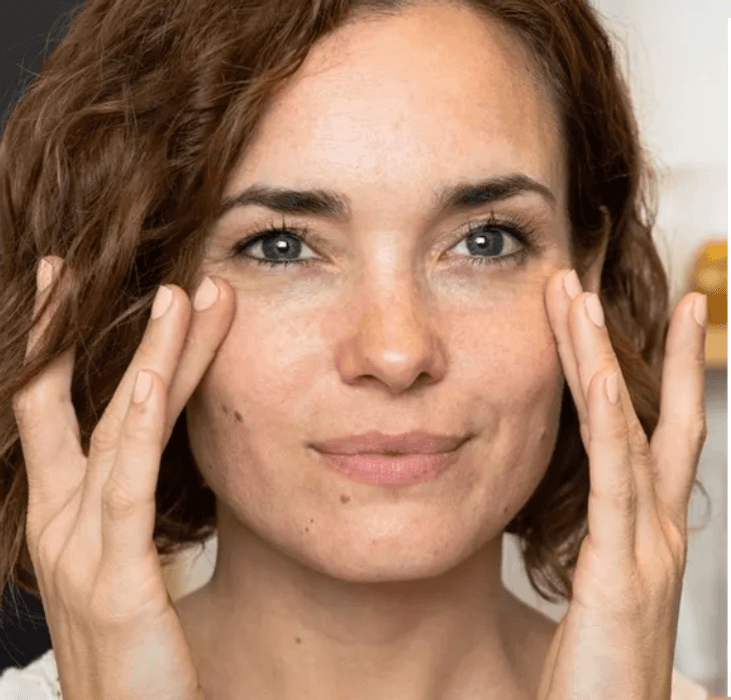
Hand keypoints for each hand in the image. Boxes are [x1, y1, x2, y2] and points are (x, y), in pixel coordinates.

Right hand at [12, 258, 233, 699]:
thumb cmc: (134, 662)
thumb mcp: (125, 576)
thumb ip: (128, 521)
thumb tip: (144, 474)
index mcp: (61, 521)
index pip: (52, 417)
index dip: (55, 352)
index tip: (65, 289)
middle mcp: (59, 525)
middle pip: (65, 407)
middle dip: (71, 332)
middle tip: (79, 261)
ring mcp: (80, 549)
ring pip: (115, 429)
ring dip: (149, 358)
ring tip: (180, 296)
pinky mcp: (117, 576)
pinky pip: (127, 484)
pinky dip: (138, 425)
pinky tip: (152, 378)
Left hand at [537, 271, 706, 698]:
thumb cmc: (602, 690)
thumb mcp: (605, 613)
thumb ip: (607, 566)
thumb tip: (598, 545)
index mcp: (654, 540)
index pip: (659, 438)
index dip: (660, 373)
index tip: (656, 316)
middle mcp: (661, 534)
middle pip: (655, 415)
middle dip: (630, 343)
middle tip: (594, 278)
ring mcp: (650, 550)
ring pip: (627, 431)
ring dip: (600, 359)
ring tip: (576, 297)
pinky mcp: (624, 571)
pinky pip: (615, 480)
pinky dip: (609, 419)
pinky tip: (598, 374)